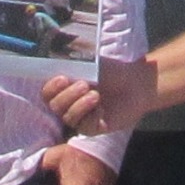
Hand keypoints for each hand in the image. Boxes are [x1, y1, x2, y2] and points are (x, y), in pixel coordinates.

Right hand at [39, 56, 159, 137]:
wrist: (137, 83)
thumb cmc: (113, 71)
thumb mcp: (90, 63)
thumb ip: (71, 62)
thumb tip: (54, 56)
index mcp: (64, 88)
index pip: (47, 93)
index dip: (51, 88)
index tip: (63, 78)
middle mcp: (69, 104)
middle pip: (54, 106)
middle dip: (67, 95)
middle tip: (84, 85)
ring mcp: (81, 118)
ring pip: (68, 117)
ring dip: (79, 105)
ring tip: (95, 95)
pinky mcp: (94, 128)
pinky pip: (84, 127)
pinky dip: (92, 116)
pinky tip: (101, 107)